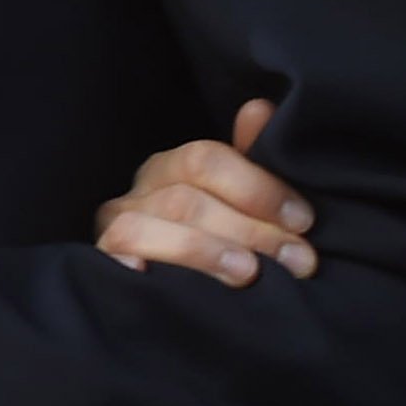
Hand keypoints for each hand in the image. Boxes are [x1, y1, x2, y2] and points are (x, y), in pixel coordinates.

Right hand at [95, 96, 318, 286]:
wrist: (166, 296)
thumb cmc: (215, 242)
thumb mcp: (238, 202)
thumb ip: (250, 160)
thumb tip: (260, 109)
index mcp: (170, 168)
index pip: (205, 160)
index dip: (258, 188)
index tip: (303, 221)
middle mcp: (136, 193)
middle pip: (185, 200)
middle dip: (249, 230)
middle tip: (297, 260)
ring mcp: (113, 230)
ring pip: (147, 228)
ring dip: (204, 251)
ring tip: (249, 274)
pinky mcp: (102, 266)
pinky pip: (117, 260)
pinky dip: (142, 266)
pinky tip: (172, 284)